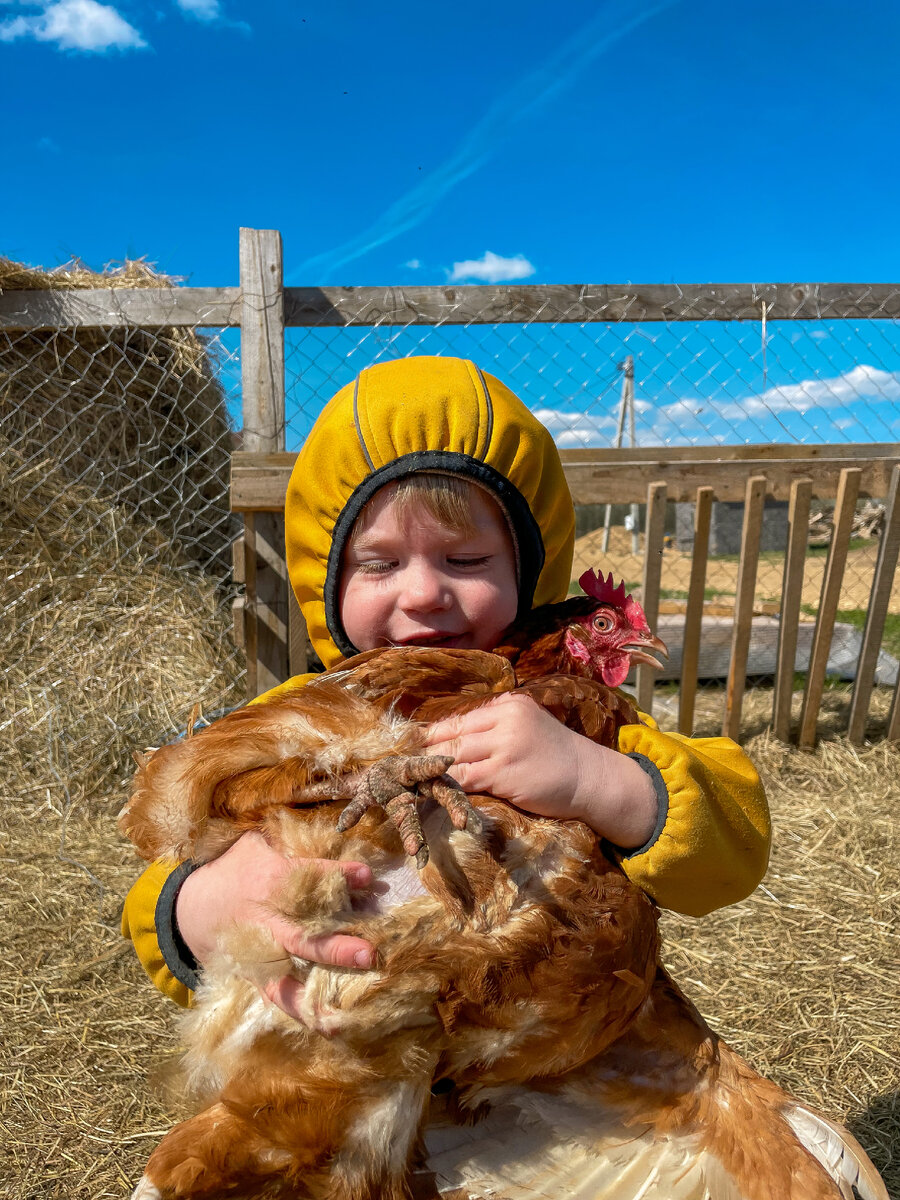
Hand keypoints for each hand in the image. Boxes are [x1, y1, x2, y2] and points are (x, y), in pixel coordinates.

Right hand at [175, 831, 375, 1020]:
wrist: (187, 908)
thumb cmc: (232, 869)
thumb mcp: (254, 843)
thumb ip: (288, 840)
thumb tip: (333, 830)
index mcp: (269, 881)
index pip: (309, 878)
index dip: (340, 877)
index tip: (368, 877)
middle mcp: (266, 920)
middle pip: (302, 935)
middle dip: (336, 946)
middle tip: (371, 953)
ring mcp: (260, 952)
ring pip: (290, 974)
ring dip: (321, 987)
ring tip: (354, 1003)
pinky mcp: (255, 974)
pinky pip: (277, 996)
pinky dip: (301, 1011)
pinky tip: (331, 1026)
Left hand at [424, 693, 656, 847]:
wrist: (590, 778)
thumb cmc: (557, 757)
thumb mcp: (527, 727)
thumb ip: (496, 728)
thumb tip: (453, 739)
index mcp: (508, 705)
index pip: (459, 719)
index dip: (432, 735)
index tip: (409, 746)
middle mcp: (504, 719)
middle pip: (450, 735)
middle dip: (423, 752)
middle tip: (397, 765)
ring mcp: (504, 745)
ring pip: (453, 757)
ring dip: (429, 771)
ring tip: (407, 780)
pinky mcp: (504, 773)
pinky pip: (464, 779)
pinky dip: (445, 787)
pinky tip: (431, 793)